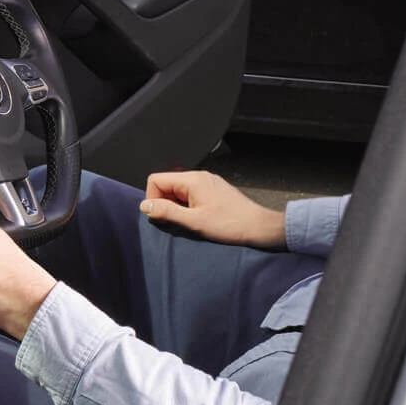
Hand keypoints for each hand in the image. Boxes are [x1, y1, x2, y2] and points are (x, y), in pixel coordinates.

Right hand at [140, 170, 284, 247]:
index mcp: (192, 179)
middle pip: (166, 184)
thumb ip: (167, 212)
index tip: (163, 216)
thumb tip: (145, 206)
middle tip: (179, 221)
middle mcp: (199, 176)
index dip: (153, 199)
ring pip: (177, 191)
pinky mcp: (213, 191)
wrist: (261, 228)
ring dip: (177, 207)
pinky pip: (190, 195)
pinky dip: (188, 207)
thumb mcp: (194, 221)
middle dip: (165, 203)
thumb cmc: (231, 224)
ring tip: (192, 221)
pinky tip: (200, 219)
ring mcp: (207, 183)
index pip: (156, 180)